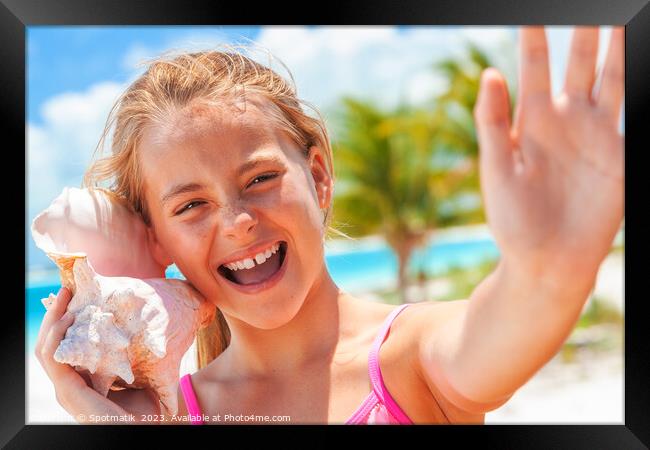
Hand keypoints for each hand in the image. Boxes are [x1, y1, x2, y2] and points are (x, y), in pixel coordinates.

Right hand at [34, 287, 161, 423]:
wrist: (145, 428)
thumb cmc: (145, 406)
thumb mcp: (132, 374)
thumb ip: (125, 357)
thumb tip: (137, 328)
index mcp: (79, 381)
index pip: (63, 348)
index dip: (64, 323)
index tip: (75, 298)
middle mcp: (68, 384)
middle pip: (50, 344)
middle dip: (55, 314)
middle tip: (66, 290)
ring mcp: (65, 389)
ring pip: (45, 348)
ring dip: (53, 319)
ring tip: (65, 297)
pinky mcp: (67, 392)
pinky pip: (53, 358)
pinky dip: (56, 335)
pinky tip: (68, 318)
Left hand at [473, 26, 623, 282]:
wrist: (548, 261)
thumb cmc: (513, 220)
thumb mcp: (497, 170)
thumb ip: (493, 123)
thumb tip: (488, 74)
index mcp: (531, 119)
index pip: (535, 63)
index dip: (535, 33)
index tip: (531, 9)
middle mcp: (566, 119)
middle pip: (579, 60)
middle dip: (586, 28)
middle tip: (591, 3)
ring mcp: (597, 133)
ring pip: (612, 76)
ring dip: (617, 46)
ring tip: (621, 17)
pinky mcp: (620, 152)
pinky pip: (634, 109)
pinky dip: (637, 84)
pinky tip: (636, 60)